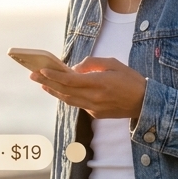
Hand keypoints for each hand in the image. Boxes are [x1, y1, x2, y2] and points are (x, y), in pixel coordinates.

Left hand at [30, 56, 146, 118]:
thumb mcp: (113, 64)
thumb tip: (75, 68)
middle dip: (47, 82)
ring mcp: (94, 108)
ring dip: (54, 92)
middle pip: (65, 91)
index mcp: (99, 83)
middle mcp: (94, 98)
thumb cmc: (131, 80)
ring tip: (42, 84)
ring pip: (68, 100)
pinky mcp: (96, 115)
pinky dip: (68, 97)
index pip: (70, 80)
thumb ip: (93, 63)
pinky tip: (61, 91)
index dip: (54, 75)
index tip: (41, 70)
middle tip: (33, 76)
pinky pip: (78, 104)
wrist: (145, 103)